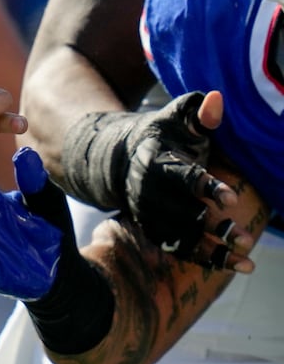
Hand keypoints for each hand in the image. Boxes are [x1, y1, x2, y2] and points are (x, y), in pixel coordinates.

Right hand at [70, 92, 246, 269]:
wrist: (115, 158)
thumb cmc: (160, 136)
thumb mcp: (174, 118)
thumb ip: (198, 112)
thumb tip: (217, 98)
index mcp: (157, 161)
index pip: (182, 176)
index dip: (206, 188)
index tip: (231, 201)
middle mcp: (149, 191)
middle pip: (182, 214)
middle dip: (214, 228)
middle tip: (247, 239)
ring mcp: (148, 212)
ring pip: (180, 238)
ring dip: (213, 251)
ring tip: (247, 262)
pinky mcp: (151, 227)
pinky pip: (178, 249)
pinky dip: (204, 259)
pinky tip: (233, 265)